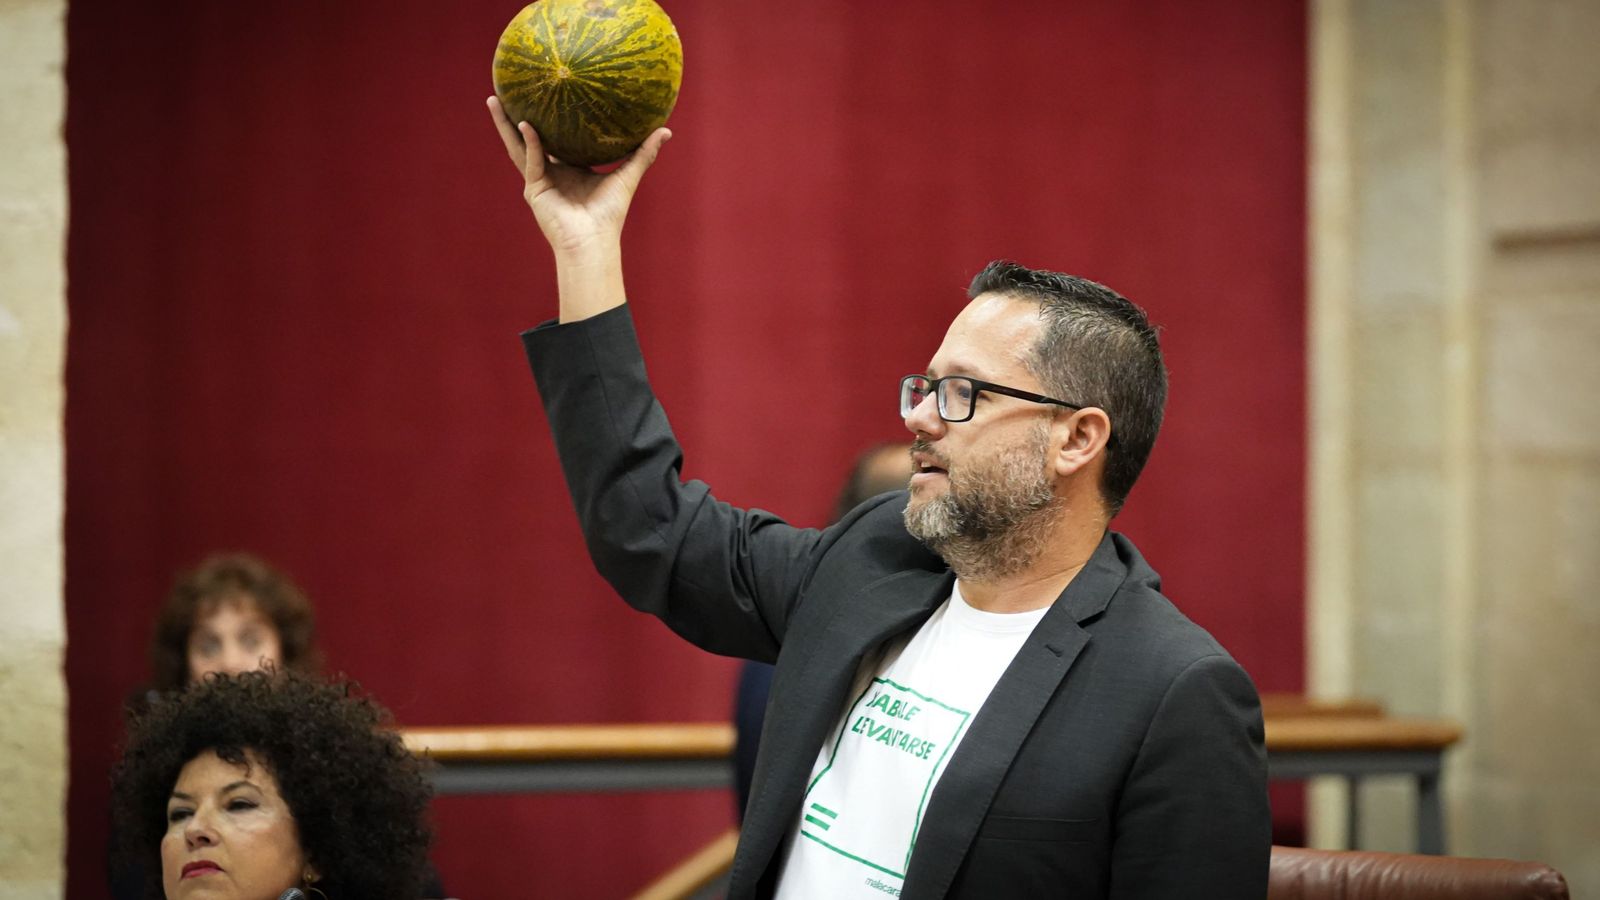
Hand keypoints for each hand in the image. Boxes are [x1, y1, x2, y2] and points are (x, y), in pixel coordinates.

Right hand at [486, 96, 670, 258]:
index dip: (548, 119)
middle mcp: (551, 173)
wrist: (594, 241)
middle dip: (514, 116)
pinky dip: (530, 142)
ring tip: (493, 100)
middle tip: (505, 90)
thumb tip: (666, 130)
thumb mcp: (628, 176)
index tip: (545, 94)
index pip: (554, 139)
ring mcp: (538, 181)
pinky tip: (526, 124)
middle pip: (528, 138)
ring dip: (505, 125)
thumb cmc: (610, 214)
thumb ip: (643, 153)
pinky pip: (531, 160)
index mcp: (569, 169)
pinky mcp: (533, 189)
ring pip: (518, 146)